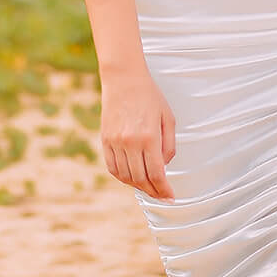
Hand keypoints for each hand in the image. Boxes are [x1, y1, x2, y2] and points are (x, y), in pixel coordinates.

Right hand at [100, 71, 176, 199]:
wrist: (124, 79)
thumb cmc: (150, 96)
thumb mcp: (168, 118)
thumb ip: (169, 146)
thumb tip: (164, 167)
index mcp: (149, 137)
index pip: (157, 174)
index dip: (164, 190)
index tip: (171, 197)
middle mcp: (130, 142)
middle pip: (141, 179)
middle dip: (153, 191)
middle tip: (162, 195)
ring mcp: (115, 142)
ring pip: (126, 176)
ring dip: (138, 186)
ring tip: (148, 187)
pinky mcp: (105, 139)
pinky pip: (112, 167)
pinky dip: (122, 177)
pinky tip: (131, 177)